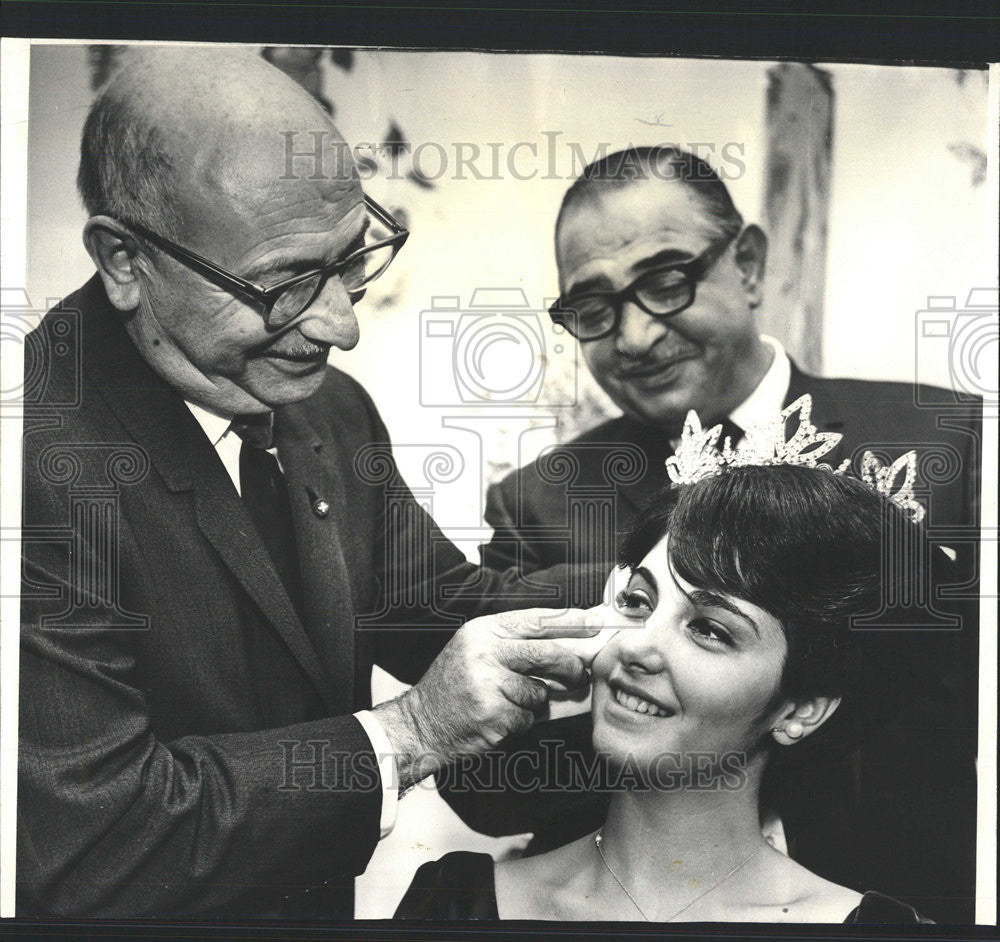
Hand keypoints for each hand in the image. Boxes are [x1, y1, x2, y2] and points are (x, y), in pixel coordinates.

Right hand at [373, 608, 600, 788]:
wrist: (420, 723)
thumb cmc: (455, 687)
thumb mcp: (478, 653)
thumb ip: (517, 646)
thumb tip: (571, 643)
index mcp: (482, 631)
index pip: (535, 620)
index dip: (569, 621)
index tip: (596, 622)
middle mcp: (483, 651)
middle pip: (547, 653)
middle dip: (571, 666)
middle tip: (579, 675)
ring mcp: (487, 683)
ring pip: (539, 691)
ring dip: (533, 702)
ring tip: (507, 702)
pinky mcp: (492, 713)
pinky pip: (527, 717)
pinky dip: (519, 722)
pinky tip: (497, 719)